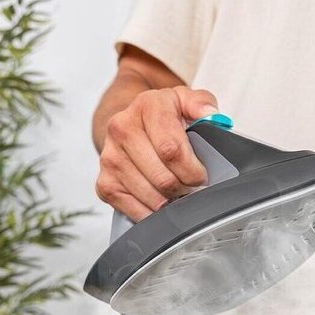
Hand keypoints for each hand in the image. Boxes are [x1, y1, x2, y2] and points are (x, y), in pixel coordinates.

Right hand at [96, 86, 218, 220]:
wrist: (132, 123)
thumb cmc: (163, 116)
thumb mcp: (185, 101)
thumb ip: (202, 104)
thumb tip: (210, 116)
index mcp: (146, 107)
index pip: (171, 150)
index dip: (193, 170)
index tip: (201, 174)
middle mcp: (122, 130)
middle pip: (163, 178)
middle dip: (185, 188)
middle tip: (191, 185)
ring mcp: (110, 158)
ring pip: (152, 198)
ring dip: (171, 202)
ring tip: (177, 191)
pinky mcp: (104, 183)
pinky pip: (134, 210)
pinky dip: (153, 213)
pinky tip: (161, 201)